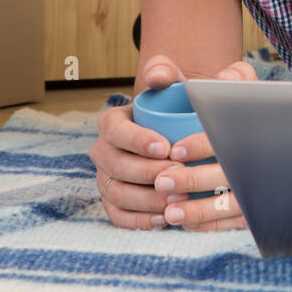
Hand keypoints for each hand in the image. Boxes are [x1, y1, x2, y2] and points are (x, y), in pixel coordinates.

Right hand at [89, 54, 255, 230]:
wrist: (187, 133)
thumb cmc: (184, 107)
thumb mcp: (182, 84)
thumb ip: (171, 71)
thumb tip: (160, 76)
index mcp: (113, 121)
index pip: (114, 131)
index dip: (136, 140)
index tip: (165, 146)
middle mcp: (104, 150)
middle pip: (113, 165)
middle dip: (145, 172)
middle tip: (178, 175)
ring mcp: (107, 177)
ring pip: (115, 192)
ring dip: (145, 199)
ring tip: (176, 198)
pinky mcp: (115, 201)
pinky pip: (118, 215)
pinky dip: (138, 220)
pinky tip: (163, 219)